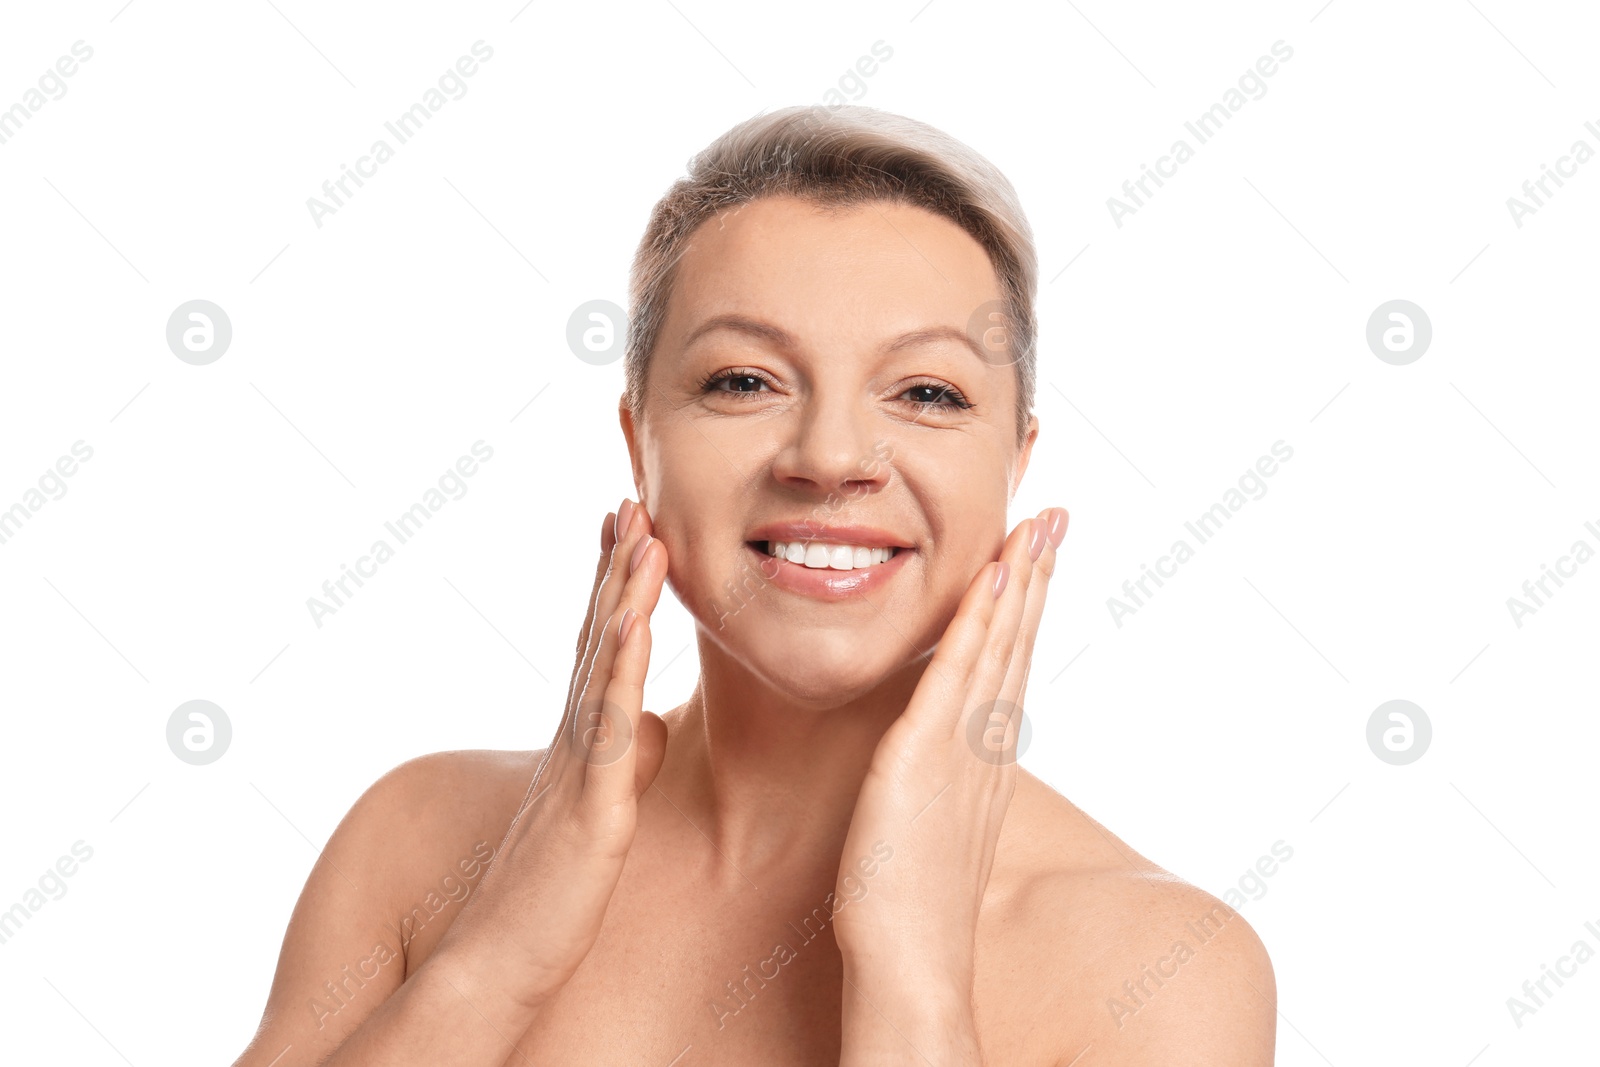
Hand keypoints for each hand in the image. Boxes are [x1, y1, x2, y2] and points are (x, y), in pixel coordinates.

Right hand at [427, 499, 669, 1012]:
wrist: (502, 959)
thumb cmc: (551, 892)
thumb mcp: (602, 812)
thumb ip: (626, 761)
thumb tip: (656, 725)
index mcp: (583, 740)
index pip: (601, 645)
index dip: (615, 583)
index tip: (631, 523)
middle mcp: (575, 737)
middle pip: (597, 632)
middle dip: (616, 563)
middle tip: (632, 496)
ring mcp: (579, 763)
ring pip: (603, 660)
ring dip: (621, 591)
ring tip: (642, 528)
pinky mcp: (590, 801)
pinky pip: (609, 721)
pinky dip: (623, 664)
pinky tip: (636, 618)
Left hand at [832, 507, 1066, 989]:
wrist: (909, 966)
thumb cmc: (904, 910)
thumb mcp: (928, 831)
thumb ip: (937, 787)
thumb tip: (929, 761)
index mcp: (983, 762)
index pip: (1009, 667)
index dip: (1025, 609)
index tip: (1036, 557)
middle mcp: (985, 748)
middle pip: (1018, 645)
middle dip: (1037, 577)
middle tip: (1055, 516)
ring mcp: (963, 750)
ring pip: (999, 648)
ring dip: (1019, 582)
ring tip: (1037, 524)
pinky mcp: (926, 756)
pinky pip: (957, 674)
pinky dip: (976, 622)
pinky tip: (990, 577)